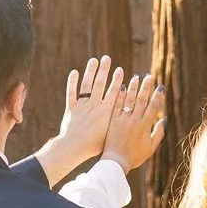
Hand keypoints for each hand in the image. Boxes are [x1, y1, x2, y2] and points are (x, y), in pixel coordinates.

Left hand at [34, 55, 125, 187]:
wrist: (73, 149)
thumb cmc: (94, 146)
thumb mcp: (111, 134)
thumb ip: (120, 123)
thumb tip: (135, 120)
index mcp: (105, 112)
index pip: (113, 92)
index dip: (116, 80)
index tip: (119, 69)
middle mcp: (93, 106)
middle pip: (99, 84)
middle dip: (104, 70)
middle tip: (107, 58)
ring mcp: (81, 106)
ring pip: (86, 85)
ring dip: (90, 72)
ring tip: (94, 60)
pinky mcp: (70, 109)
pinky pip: (71, 93)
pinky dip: (72, 82)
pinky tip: (74, 72)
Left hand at [101, 75, 166, 173]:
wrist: (115, 162)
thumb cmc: (134, 157)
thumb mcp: (150, 148)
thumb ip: (158, 133)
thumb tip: (164, 120)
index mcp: (145, 126)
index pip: (153, 107)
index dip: (157, 96)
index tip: (160, 86)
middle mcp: (135, 120)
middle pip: (142, 100)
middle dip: (146, 87)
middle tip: (148, 76)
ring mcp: (123, 120)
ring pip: (129, 100)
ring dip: (134, 88)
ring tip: (136, 77)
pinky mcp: (112, 121)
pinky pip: (116, 105)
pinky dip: (120, 96)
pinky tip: (122, 86)